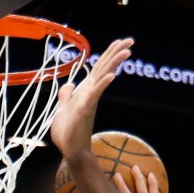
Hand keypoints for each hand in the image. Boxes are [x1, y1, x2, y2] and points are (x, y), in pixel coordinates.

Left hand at [50, 37, 133, 158]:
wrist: (70, 151)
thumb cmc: (67, 133)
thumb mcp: (63, 109)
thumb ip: (66, 96)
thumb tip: (69, 84)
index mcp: (86, 91)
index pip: (98, 69)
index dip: (108, 54)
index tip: (120, 42)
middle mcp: (90, 94)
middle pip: (104, 68)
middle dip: (116, 53)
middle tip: (130, 40)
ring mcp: (89, 101)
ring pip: (102, 77)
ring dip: (113, 63)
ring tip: (126, 51)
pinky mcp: (85, 110)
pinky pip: (94, 94)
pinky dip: (102, 84)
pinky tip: (111, 76)